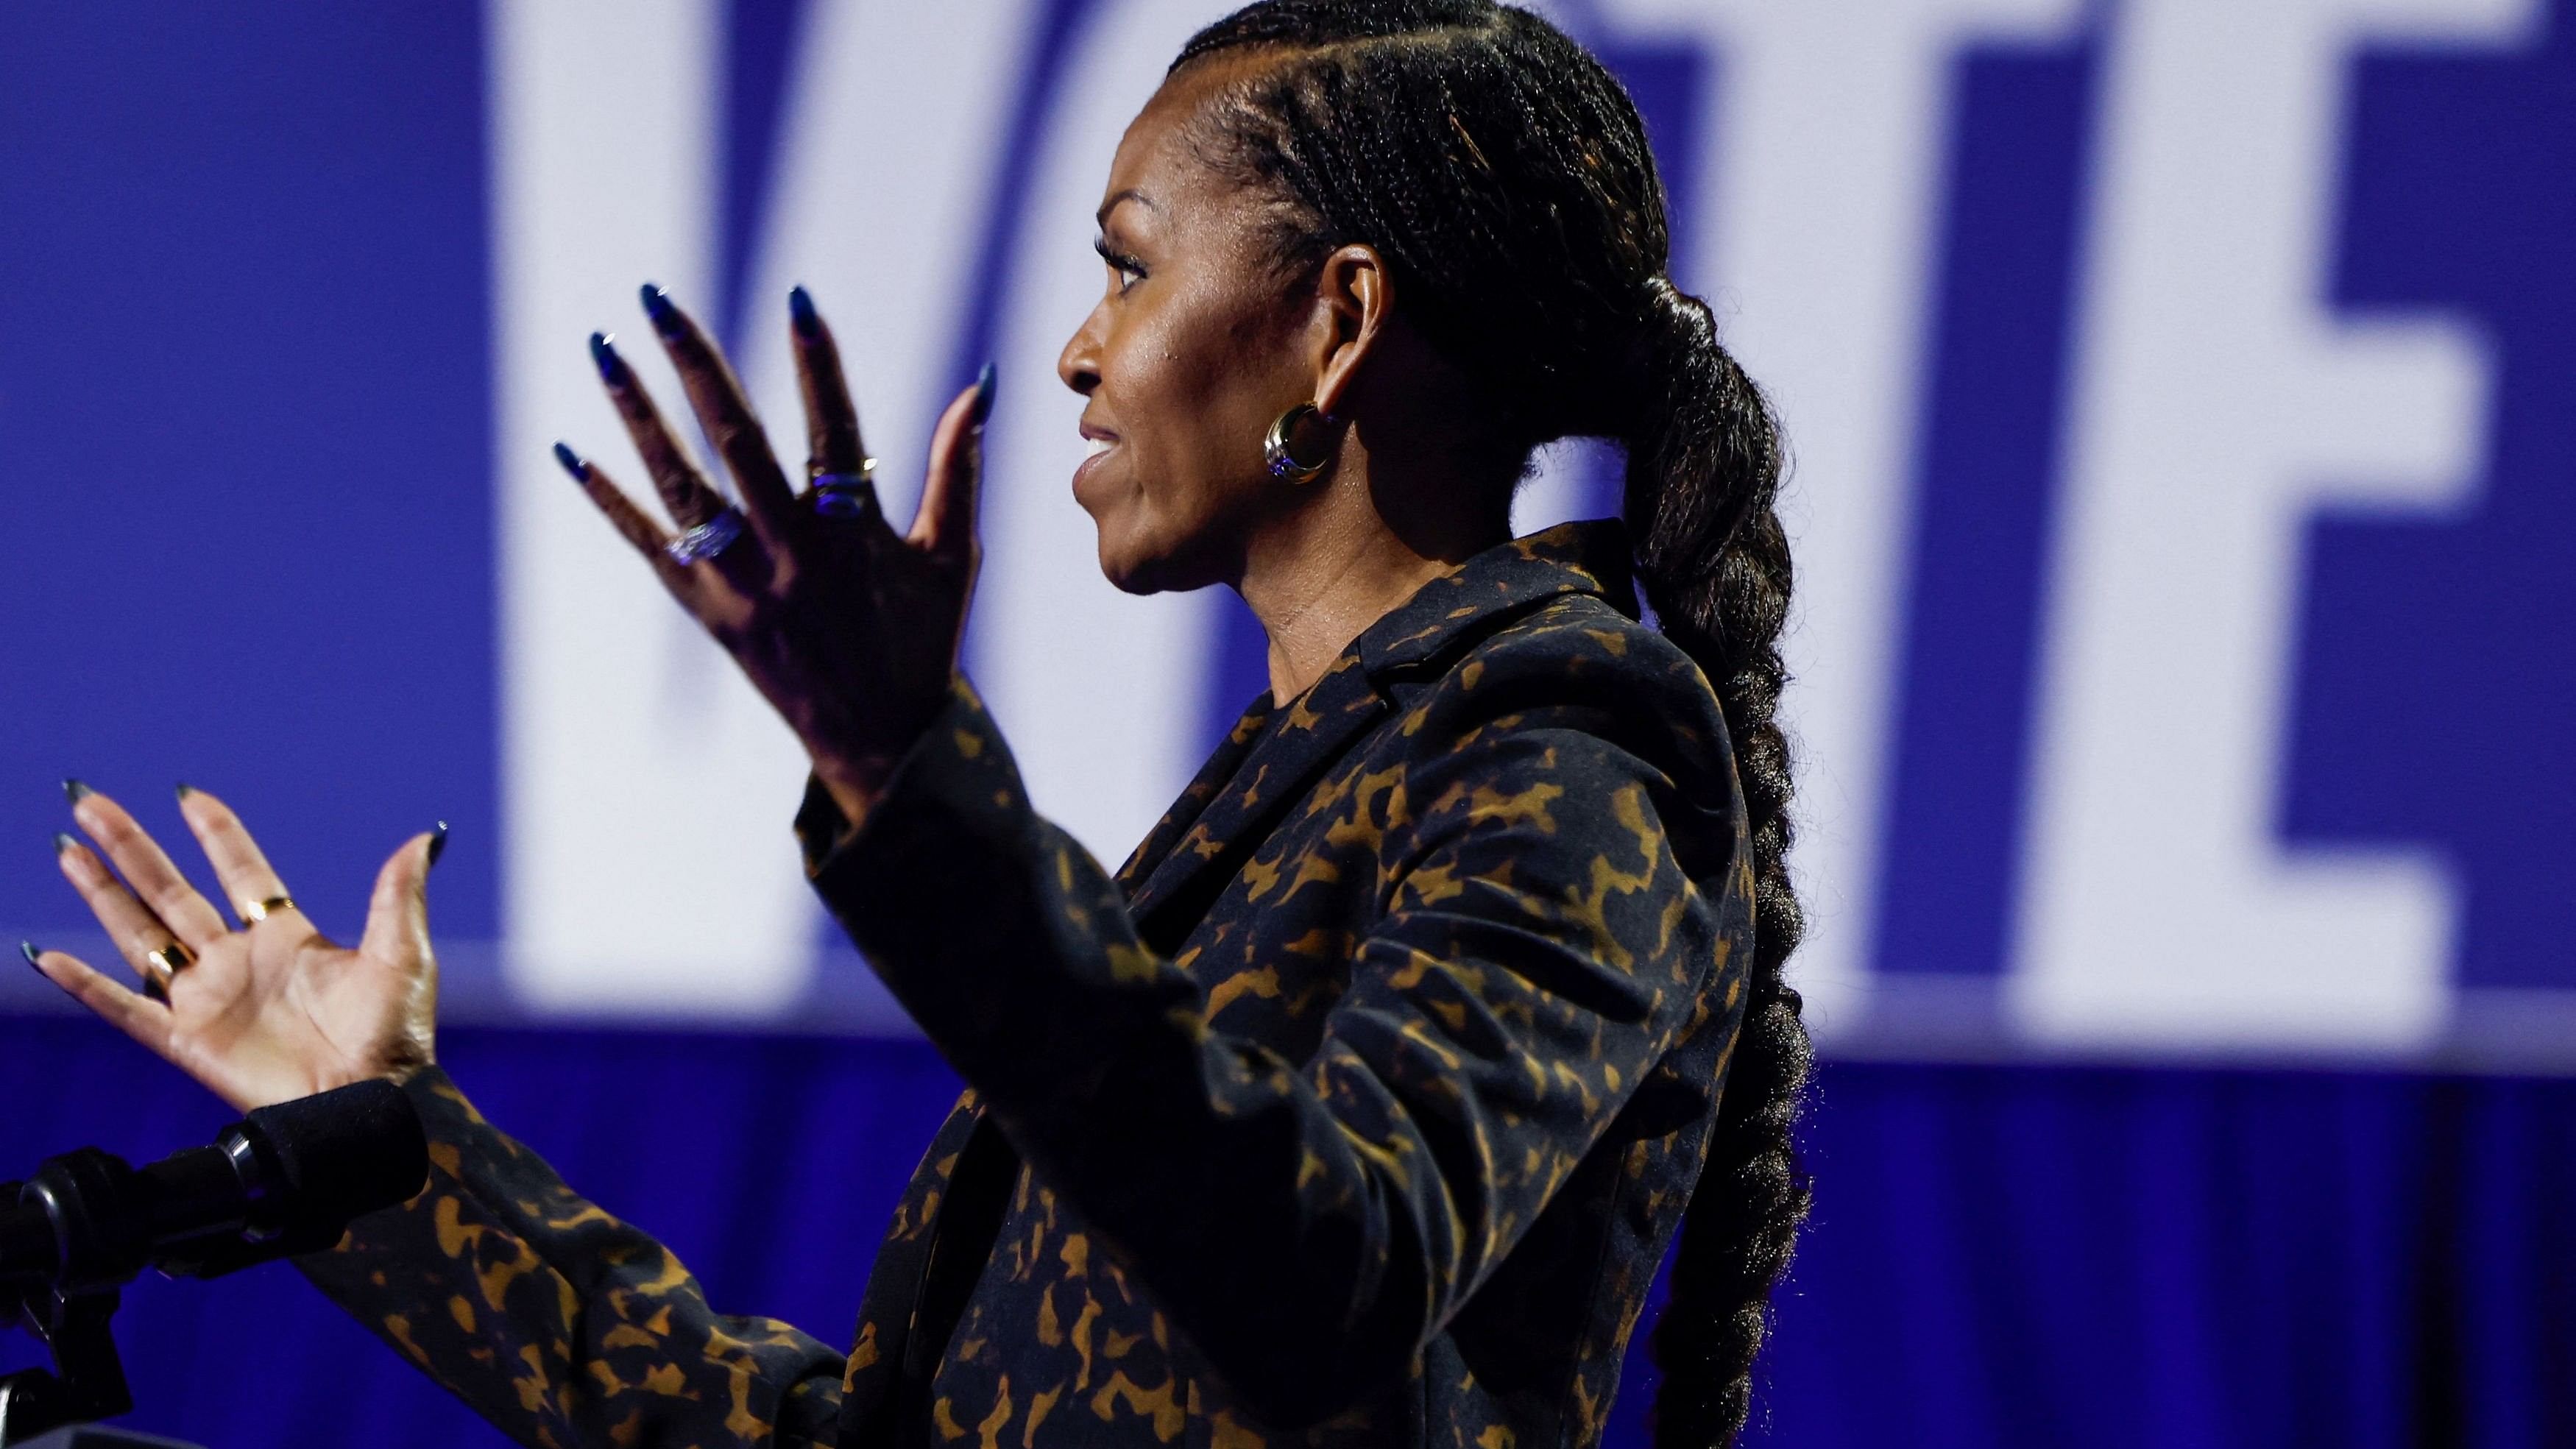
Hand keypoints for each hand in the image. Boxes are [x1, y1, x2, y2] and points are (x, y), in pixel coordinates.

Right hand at [26, 785, 440, 1112]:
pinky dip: (85, 984)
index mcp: (288, 937)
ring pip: (139, 934)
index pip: (241, 870)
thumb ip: (399, 893)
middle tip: (91, 803)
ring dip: (102, 894)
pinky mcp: (187, 1041)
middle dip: (131, 847)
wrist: (374, 1101)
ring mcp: (208, 999)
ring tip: (68, 850)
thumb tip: (424, 837)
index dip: (215, 833)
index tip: (187, 795)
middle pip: (171, 890)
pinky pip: (124, 1007)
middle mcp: (239, 962)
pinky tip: (49, 956)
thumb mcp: (403, 954)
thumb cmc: (396, 1037)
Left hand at [561, 285, 988, 826]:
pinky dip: (607, 499)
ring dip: (637, 414)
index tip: (797, 295)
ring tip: (602, 347)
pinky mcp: (706, 612)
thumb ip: (958, 468)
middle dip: (695, 364)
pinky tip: (568, 451)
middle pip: (736, 443)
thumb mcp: (951, 556)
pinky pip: (647, 546)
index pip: (834, 430)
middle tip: (658, 298)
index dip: (818, 363)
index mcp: (857, 536)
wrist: (878, 741)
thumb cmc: (922, 638)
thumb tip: (979, 387)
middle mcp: (793, 556)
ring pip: (679, 487)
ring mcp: (742, 586)